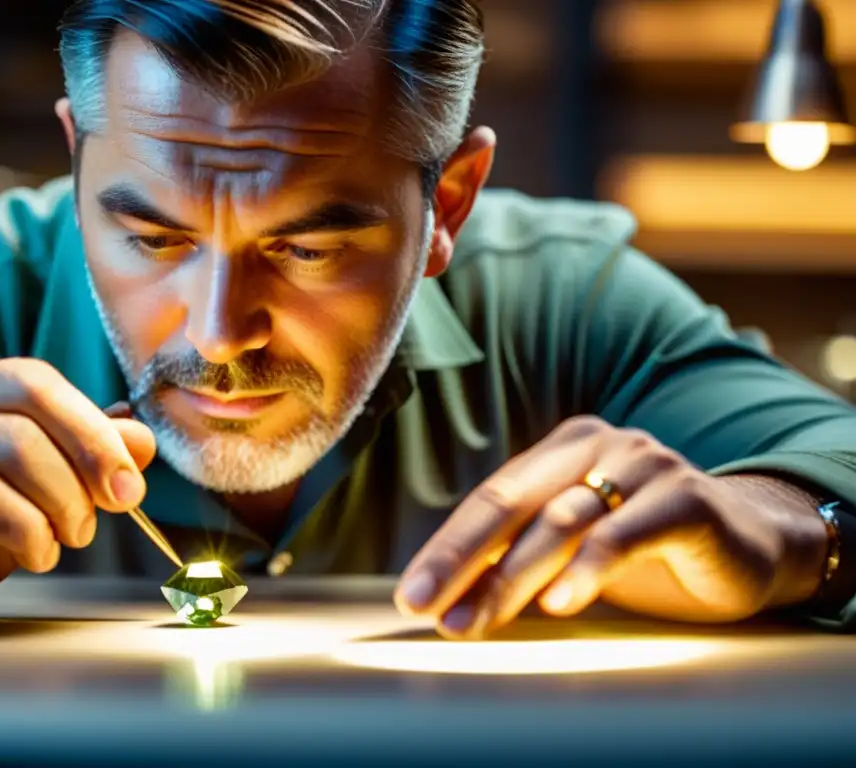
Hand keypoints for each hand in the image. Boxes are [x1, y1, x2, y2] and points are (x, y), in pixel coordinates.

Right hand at [0, 359, 154, 628]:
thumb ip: (83, 456)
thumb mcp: (35, 488)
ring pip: (14, 449)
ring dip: (63, 501)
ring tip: (71, 538)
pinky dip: (29, 529)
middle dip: (90, 457)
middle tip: (116, 505)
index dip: (96, 427)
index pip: (41, 381)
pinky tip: (38, 553)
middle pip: (32, 405)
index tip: (130, 479)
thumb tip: (140, 438)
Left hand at [394, 416, 826, 638]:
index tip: (412, 596)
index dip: (447, 548)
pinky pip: (625, 533)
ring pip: (561, 520)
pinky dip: (588, 567)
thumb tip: (447, 599)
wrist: (749, 546)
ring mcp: (645, 464)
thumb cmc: (646, 548)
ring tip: (475, 619)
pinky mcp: (688, 498)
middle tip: (426, 605)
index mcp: (562, 450)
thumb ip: (522, 556)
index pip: (491, 499)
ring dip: (512, 576)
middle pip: (513, 503)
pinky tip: (561, 603)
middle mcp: (599, 445)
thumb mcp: (574, 548)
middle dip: (461, 558)